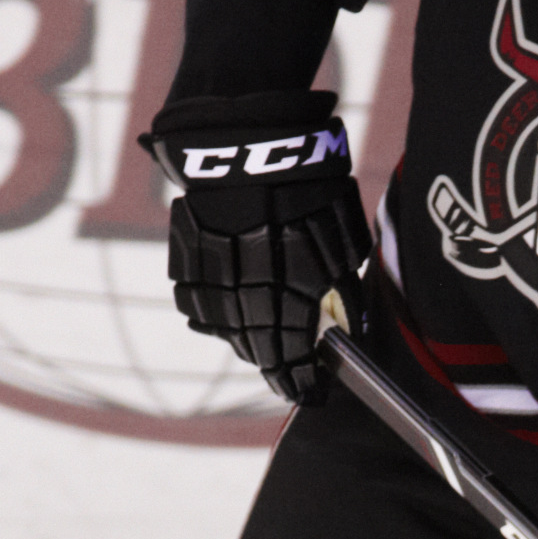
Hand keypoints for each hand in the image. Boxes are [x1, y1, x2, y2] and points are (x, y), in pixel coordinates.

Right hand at [150, 89, 368, 406]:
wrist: (251, 144)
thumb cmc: (310, 191)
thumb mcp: (344, 243)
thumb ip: (346, 293)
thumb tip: (352, 327)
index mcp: (285, 302)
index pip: (291, 362)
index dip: (303, 383)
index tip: (314, 394)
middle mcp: (242, 301)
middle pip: (256, 351)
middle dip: (277, 366)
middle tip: (292, 374)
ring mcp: (208, 283)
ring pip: (226, 330)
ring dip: (247, 341)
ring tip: (264, 344)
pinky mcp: (185, 260)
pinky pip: (198, 303)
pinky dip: (216, 312)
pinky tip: (230, 310)